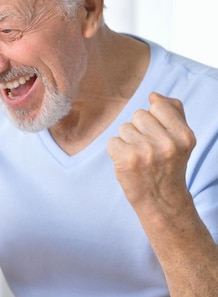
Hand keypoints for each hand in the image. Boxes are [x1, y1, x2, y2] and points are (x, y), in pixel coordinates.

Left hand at [107, 92, 195, 210]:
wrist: (161, 200)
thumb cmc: (168, 166)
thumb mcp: (181, 140)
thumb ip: (173, 113)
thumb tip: (154, 95)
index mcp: (184, 135)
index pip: (158, 105)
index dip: (154, 118)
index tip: (158, 135)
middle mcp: (167, 143)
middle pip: (138, 115)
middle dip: (139, 130)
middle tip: (148, 150)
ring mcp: (146, 151)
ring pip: (124, 128)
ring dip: (127, 141)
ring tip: (139, 157)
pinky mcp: (127, 160)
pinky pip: (112, 141)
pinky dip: (116, 152)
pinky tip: (128, 163)